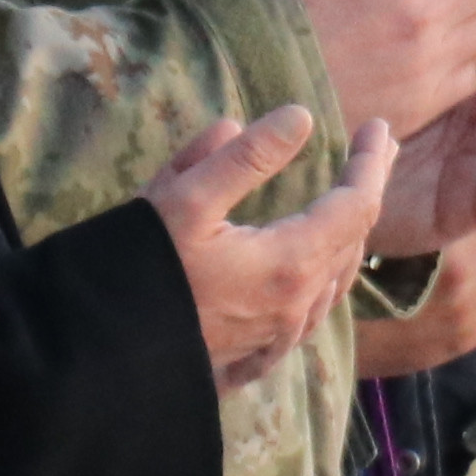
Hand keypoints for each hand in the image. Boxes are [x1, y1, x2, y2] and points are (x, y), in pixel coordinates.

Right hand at [149, 106, 400, 390]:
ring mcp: (277, 339)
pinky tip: (315, 277)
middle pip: (352, 241)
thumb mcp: (185, 199)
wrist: (95, 353)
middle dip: (368, 190)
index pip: (356, 205)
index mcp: (289, 264)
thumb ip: (245, 157)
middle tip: (376, 150)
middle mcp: (295, 307)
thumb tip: (299, 117)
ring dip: (349, 237)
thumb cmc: (138, 271)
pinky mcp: (252, 357)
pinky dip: (322, 280)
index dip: (371, 163)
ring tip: (352, 203)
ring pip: (332, 282)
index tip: (379, 126)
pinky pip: (307, 315)